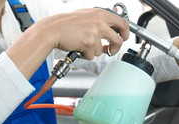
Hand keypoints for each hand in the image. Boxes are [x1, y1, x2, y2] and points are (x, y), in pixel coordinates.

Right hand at [6, 8, 128, 78]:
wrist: (53, 30)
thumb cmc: (68, 24)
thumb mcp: (87, 15)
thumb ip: (101, 18)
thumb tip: (116, 17)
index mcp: (101, 13)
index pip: (123, 23)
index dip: (125, 33)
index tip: (123, 38)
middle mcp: (99, 21)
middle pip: (119, 39)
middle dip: (116, 48)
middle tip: (111, 50)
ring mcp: (95, 32)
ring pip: (103, 50)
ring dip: (94, 51)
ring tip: (83, 44)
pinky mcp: (89, 43)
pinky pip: (93, 55)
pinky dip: (86, 55)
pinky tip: (78, 47)